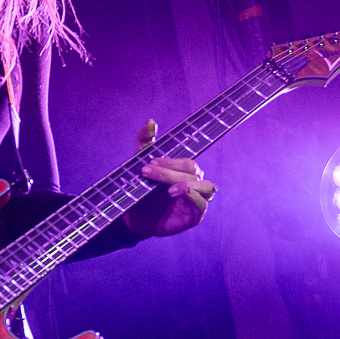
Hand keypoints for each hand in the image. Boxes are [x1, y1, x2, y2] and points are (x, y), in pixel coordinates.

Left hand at [124, 118, 216, 238]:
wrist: (134, 217)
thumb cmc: (140, 187)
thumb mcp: (138, 161)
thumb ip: (144, 140)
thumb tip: (151, 121)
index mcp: (185, 169)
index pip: (186, 161)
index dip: (170, 161)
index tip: (149, 161)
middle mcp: (195, 182)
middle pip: (192, 171)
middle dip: (168, 172)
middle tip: (146, 172)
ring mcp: (197, 199)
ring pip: (205, 186)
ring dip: (185, 183)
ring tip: (167, 189)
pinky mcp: (195, 215)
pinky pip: (202, 204)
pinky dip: (193, 196)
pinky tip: (176, 193)